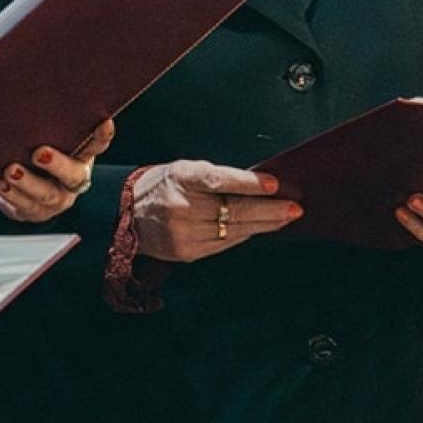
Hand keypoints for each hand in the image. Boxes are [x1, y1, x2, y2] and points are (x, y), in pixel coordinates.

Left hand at [0, 118, 115, 222]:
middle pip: (73, 175)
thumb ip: (42, 122)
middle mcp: (74, 179)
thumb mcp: (41, 135)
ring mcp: (57, 199)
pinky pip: (27, 207)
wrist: (19, 185)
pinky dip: (13, 196)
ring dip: (28, 182)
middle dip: (57, 164)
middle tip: (38, 152)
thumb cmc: (31, 148)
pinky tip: (2, 185)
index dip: (102, 136)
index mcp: (80, 156)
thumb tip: (22, 86)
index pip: (96, 145)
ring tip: (11, 171)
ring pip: (47, 194)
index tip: (105, 122)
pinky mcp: (37, 213)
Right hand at [130, 159, 300, 262]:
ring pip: (234, 230)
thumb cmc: (164, 186)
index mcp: (179, 178)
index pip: (217, 179)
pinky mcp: (187, 252)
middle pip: (233, 210)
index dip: (247, 182)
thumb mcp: (184, 170)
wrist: (127, 214)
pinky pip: (225, 244)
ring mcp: (183, 232)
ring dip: (264, 224)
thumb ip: (216, 177)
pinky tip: (260, 228)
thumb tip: (261, 186)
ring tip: (286, 217)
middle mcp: (179, 206)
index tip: (274, 184)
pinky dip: (245, 234)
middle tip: (295, 207)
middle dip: (269, 209)